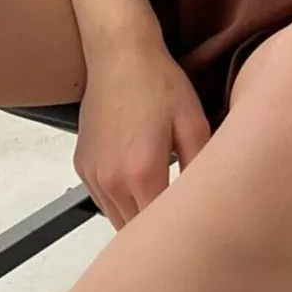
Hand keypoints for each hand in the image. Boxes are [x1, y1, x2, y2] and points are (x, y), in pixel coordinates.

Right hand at [73, 19, 211, 230]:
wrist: (120, 54)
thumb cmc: (160, 85)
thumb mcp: (194, 124)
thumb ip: (200, 171)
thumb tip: (209, 205)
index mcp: (142, 174)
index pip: (158, 232)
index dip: (179, 237)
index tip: (196, 237)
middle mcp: (111, 181)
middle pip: (135, 232)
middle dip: (158, 234)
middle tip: (184, 225)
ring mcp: (92, 176)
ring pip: (117, 220)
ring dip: (139, 218)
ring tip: (163, 202)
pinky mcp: (82, 167)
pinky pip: (104, 201)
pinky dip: (122, 202)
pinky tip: (142, 181)